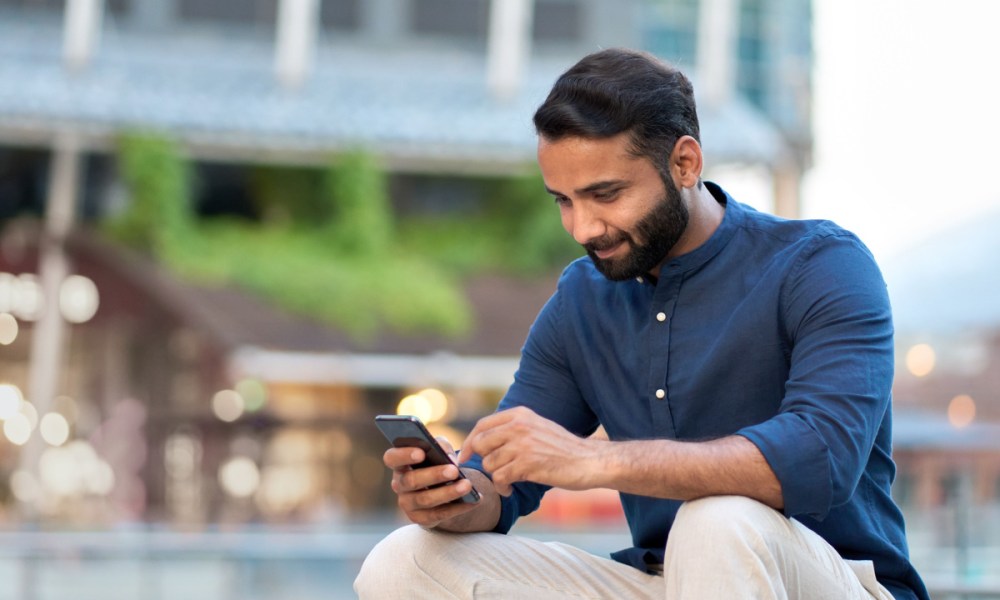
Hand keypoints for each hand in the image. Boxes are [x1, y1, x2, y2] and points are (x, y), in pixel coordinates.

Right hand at [384, 436, 480, 527]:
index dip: (404, 455)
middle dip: (433, 475)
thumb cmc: (436, 462)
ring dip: (448, 493)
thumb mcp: (438, 449)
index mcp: (399, 463)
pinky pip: (438, 515)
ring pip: (425, 500)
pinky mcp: (420, 519)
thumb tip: (448, 456)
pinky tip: (473, 501)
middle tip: (454, 470)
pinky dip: (457, 508)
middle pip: (411, 480)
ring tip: (467, 486)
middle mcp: (399, 484)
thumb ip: (441, 446)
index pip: (392, 458)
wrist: (441, 488)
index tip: (421, 453)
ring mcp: (408, 503)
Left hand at [457, 407, 598, 495]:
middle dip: (485, 461)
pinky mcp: (527, 465)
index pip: (482, 426)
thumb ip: (513, 429)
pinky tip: (511, 489)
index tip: (463, 456)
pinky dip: (502, 488)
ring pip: (489, 463)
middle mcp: (519, 426)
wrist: (589, 461)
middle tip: (496, 471)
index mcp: (520, 415)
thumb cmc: (563, 449)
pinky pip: (499, 478)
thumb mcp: (538, 427)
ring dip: (496, 476)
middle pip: (481, 445)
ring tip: (509, 481)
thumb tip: (482, 440)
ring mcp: (522, 445)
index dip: (469, 442)